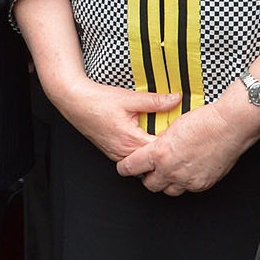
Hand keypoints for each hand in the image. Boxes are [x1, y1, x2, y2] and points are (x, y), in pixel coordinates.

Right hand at [49, 76, 181, 163]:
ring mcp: (118, 155)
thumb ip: (155, 101)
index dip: (173, 144)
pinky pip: (133, 156)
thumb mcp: (130, 98)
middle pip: (152, 159)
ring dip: (154, 151)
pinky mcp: (114, 152)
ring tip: (167, 140)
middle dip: (166, 150)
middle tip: (180, 138)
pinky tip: (149, 137)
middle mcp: (124, 153)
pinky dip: (143, 149)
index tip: (185, 136)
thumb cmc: (97, 101)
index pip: (159, 151)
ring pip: (143, 160)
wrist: (74, 101)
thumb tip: (176, 99)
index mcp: (130, 141)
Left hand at [114, 97, 259, 194]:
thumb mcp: (172, 126)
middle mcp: (171, 170)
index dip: (125, 168)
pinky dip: (185, 181)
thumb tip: (155, 148)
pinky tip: (188, 169)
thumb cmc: (204, 121)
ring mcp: (187, 180)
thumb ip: (160, 141)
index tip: (124, 167)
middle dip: (148, 177)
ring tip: (171, 170)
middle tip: (150, 169)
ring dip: (166, 182)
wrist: (228, 126)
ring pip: (168, 190)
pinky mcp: (202, 184)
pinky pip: (188, 189)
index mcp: (159, 153)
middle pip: (149, 184)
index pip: (131, 168)